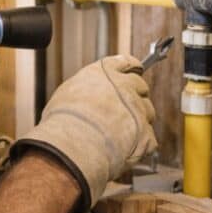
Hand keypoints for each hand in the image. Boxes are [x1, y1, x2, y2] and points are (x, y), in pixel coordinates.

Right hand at [13, 55, 156, 211]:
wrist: (72, 145)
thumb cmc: (62, 122)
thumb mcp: (68, 92)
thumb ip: (88, 87)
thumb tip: (90, 94)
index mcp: (105, 72)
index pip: (126, 62)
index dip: (131, 67)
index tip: (136, 69)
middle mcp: (125, 86)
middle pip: (140, 87)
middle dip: (135, 97)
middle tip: (124, 110)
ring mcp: (138, 110)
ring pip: (147, 113)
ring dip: (138, 121)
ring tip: (119, 135)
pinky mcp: (145, 134)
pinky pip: (149, 139)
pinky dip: (140, 145)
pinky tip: (125, 150)